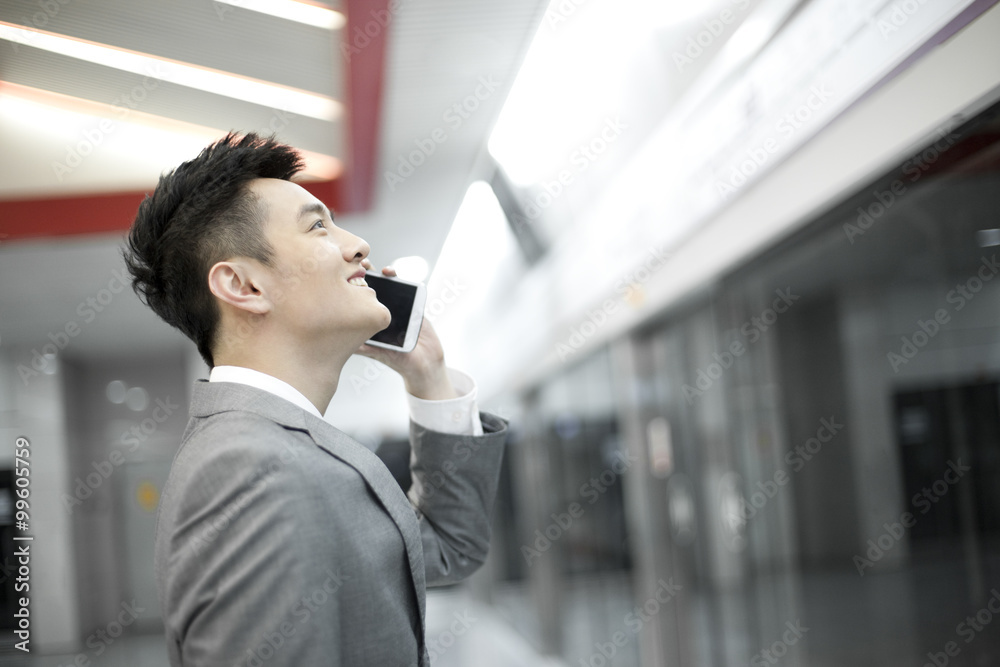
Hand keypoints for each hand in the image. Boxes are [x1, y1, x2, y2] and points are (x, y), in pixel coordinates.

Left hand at [354, 264, 457, 399]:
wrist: (426, 364)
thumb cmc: (400, 362)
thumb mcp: (378, 353)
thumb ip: (364, 348)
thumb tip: (344, 342)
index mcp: (373, 320)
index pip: (360, 300)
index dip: (353, 288)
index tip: (344, 276)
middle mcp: (384, 312)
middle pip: (374, 288)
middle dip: (367, 274)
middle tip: (360, 264)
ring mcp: (399, 307)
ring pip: (390, 285)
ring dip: (384, 274)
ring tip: (378, 268)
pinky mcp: (414, 306)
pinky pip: (408, 288)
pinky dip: (400, 278)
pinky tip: (392, 273)